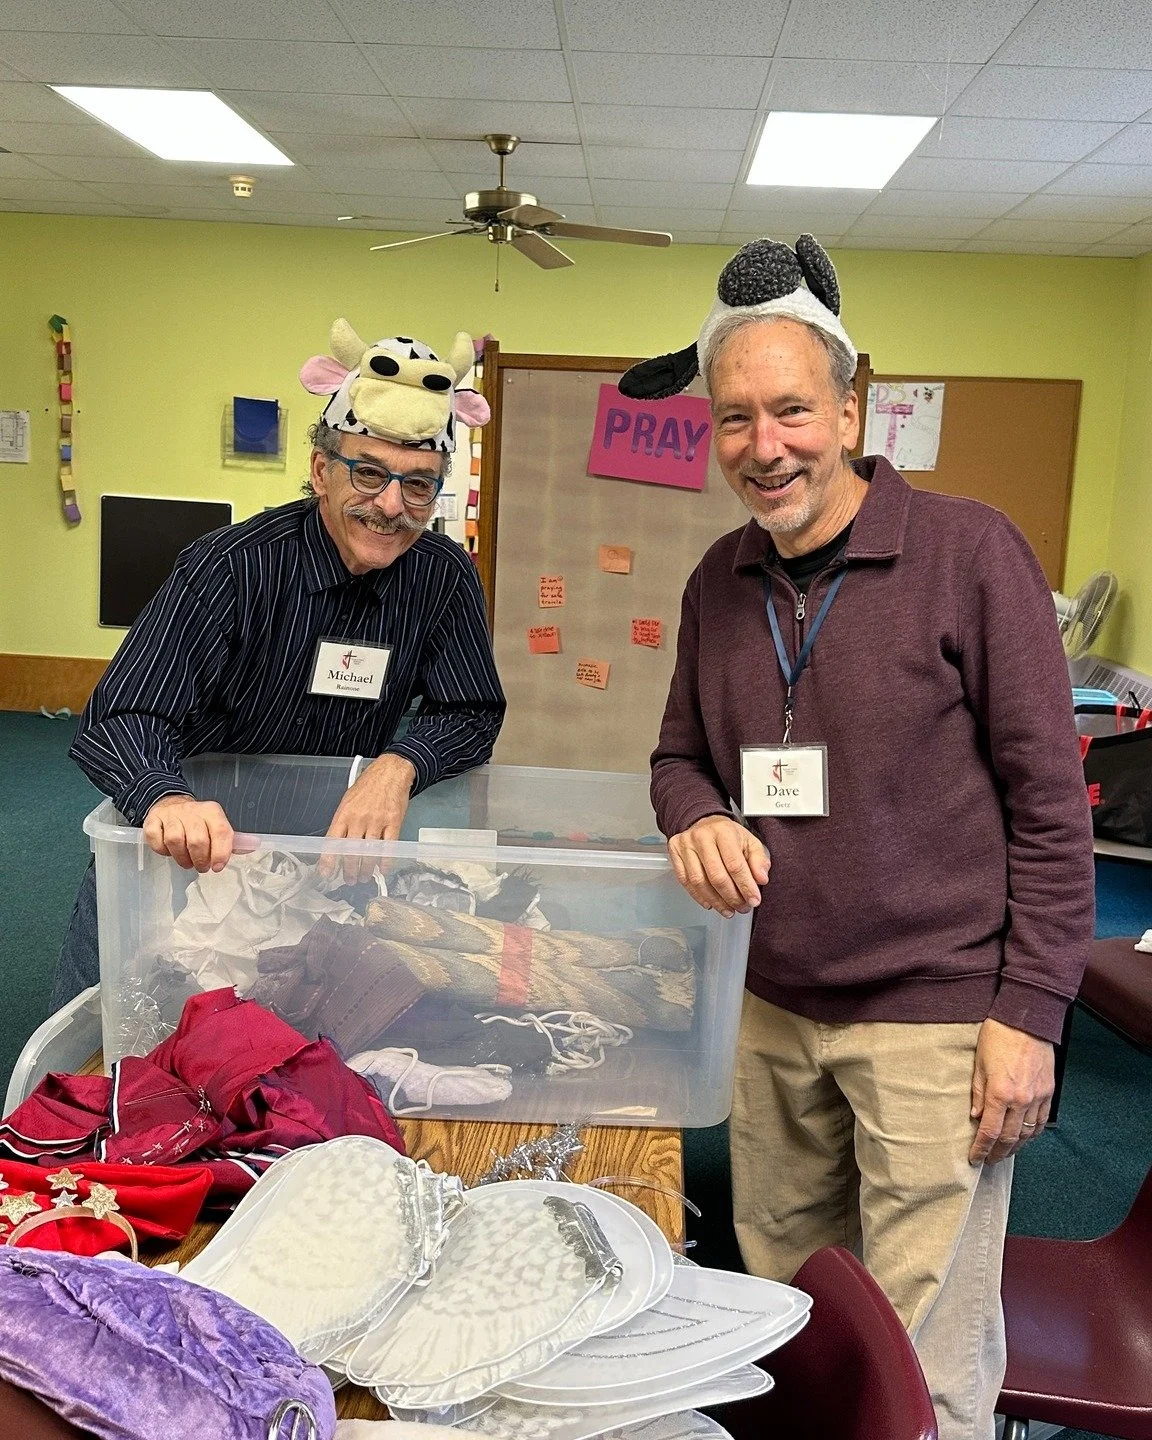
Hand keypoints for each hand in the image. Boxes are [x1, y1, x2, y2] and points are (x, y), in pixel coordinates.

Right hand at [143, 795, 234, 872]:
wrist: (171, 804)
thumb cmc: (197, 822)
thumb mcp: (216, 826)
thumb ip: (231, 839)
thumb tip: (253, 845)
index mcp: (211, 811)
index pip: (221, 832)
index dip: (221, 853)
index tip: (217, 867)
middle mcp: (192, 810)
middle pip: (197, 840)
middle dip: (200, 860)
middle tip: (201, 866)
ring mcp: (170, 815)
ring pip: (176, 841)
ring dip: (182, 858)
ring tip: (187, 862)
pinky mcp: (152, 820)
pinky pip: (156, 840)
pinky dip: (162, 851)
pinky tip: (169, 851)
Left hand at [321, 754, 416, 881]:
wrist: (390, 772)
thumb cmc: (368, 786)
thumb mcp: (347, 801)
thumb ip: (342, 823)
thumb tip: (336, 846)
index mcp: (344, 814)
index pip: (332, 842)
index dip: (328, 860)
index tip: (326, 873)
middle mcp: (359, 819)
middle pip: (352, 852)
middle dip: (350, 870)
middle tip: (350, 879)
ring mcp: (377, 822)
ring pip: (370, 853)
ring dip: (367, 869)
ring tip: (364, 877)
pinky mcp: (394, 822)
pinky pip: (389, 847)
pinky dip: (386, 861)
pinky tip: (383, 869)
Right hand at [668, 816, 769, 917]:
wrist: (704, 823)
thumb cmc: (727, 835)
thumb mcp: (750, 842)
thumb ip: (759, 860)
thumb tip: (761, 879)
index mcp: (723, 831)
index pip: (735, 864)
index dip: (746, 886)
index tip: (753, 899)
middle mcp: (702, 837)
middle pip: (716, 876)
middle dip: (732, 897)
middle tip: (742, 907)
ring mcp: (685, 845)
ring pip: (699, 882)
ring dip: (716, 901)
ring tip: (728, 909)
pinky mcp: (675, 853)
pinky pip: (685, 881)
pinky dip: (699, 896)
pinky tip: (711, 903)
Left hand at [969, 1017, 1054, 1165]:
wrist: (1026, 1019)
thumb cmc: (998, 1036)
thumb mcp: (979, 1064)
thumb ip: (977, 1093)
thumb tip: (975, 1116)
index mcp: (1000, 1093)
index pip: (989, 1132)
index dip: (981, 1148)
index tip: (975, 1158)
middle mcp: (1021, 1100)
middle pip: (1009, 1138)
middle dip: (997, 1152)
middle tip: (989, 1160)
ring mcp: (1038, 1097)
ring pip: (1027, 1133)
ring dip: (1015, 1147)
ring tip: (1004, 1153)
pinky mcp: (1049, 1092)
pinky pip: (1041, 1121)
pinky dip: (1032, 1134)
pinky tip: (1024, 1138)